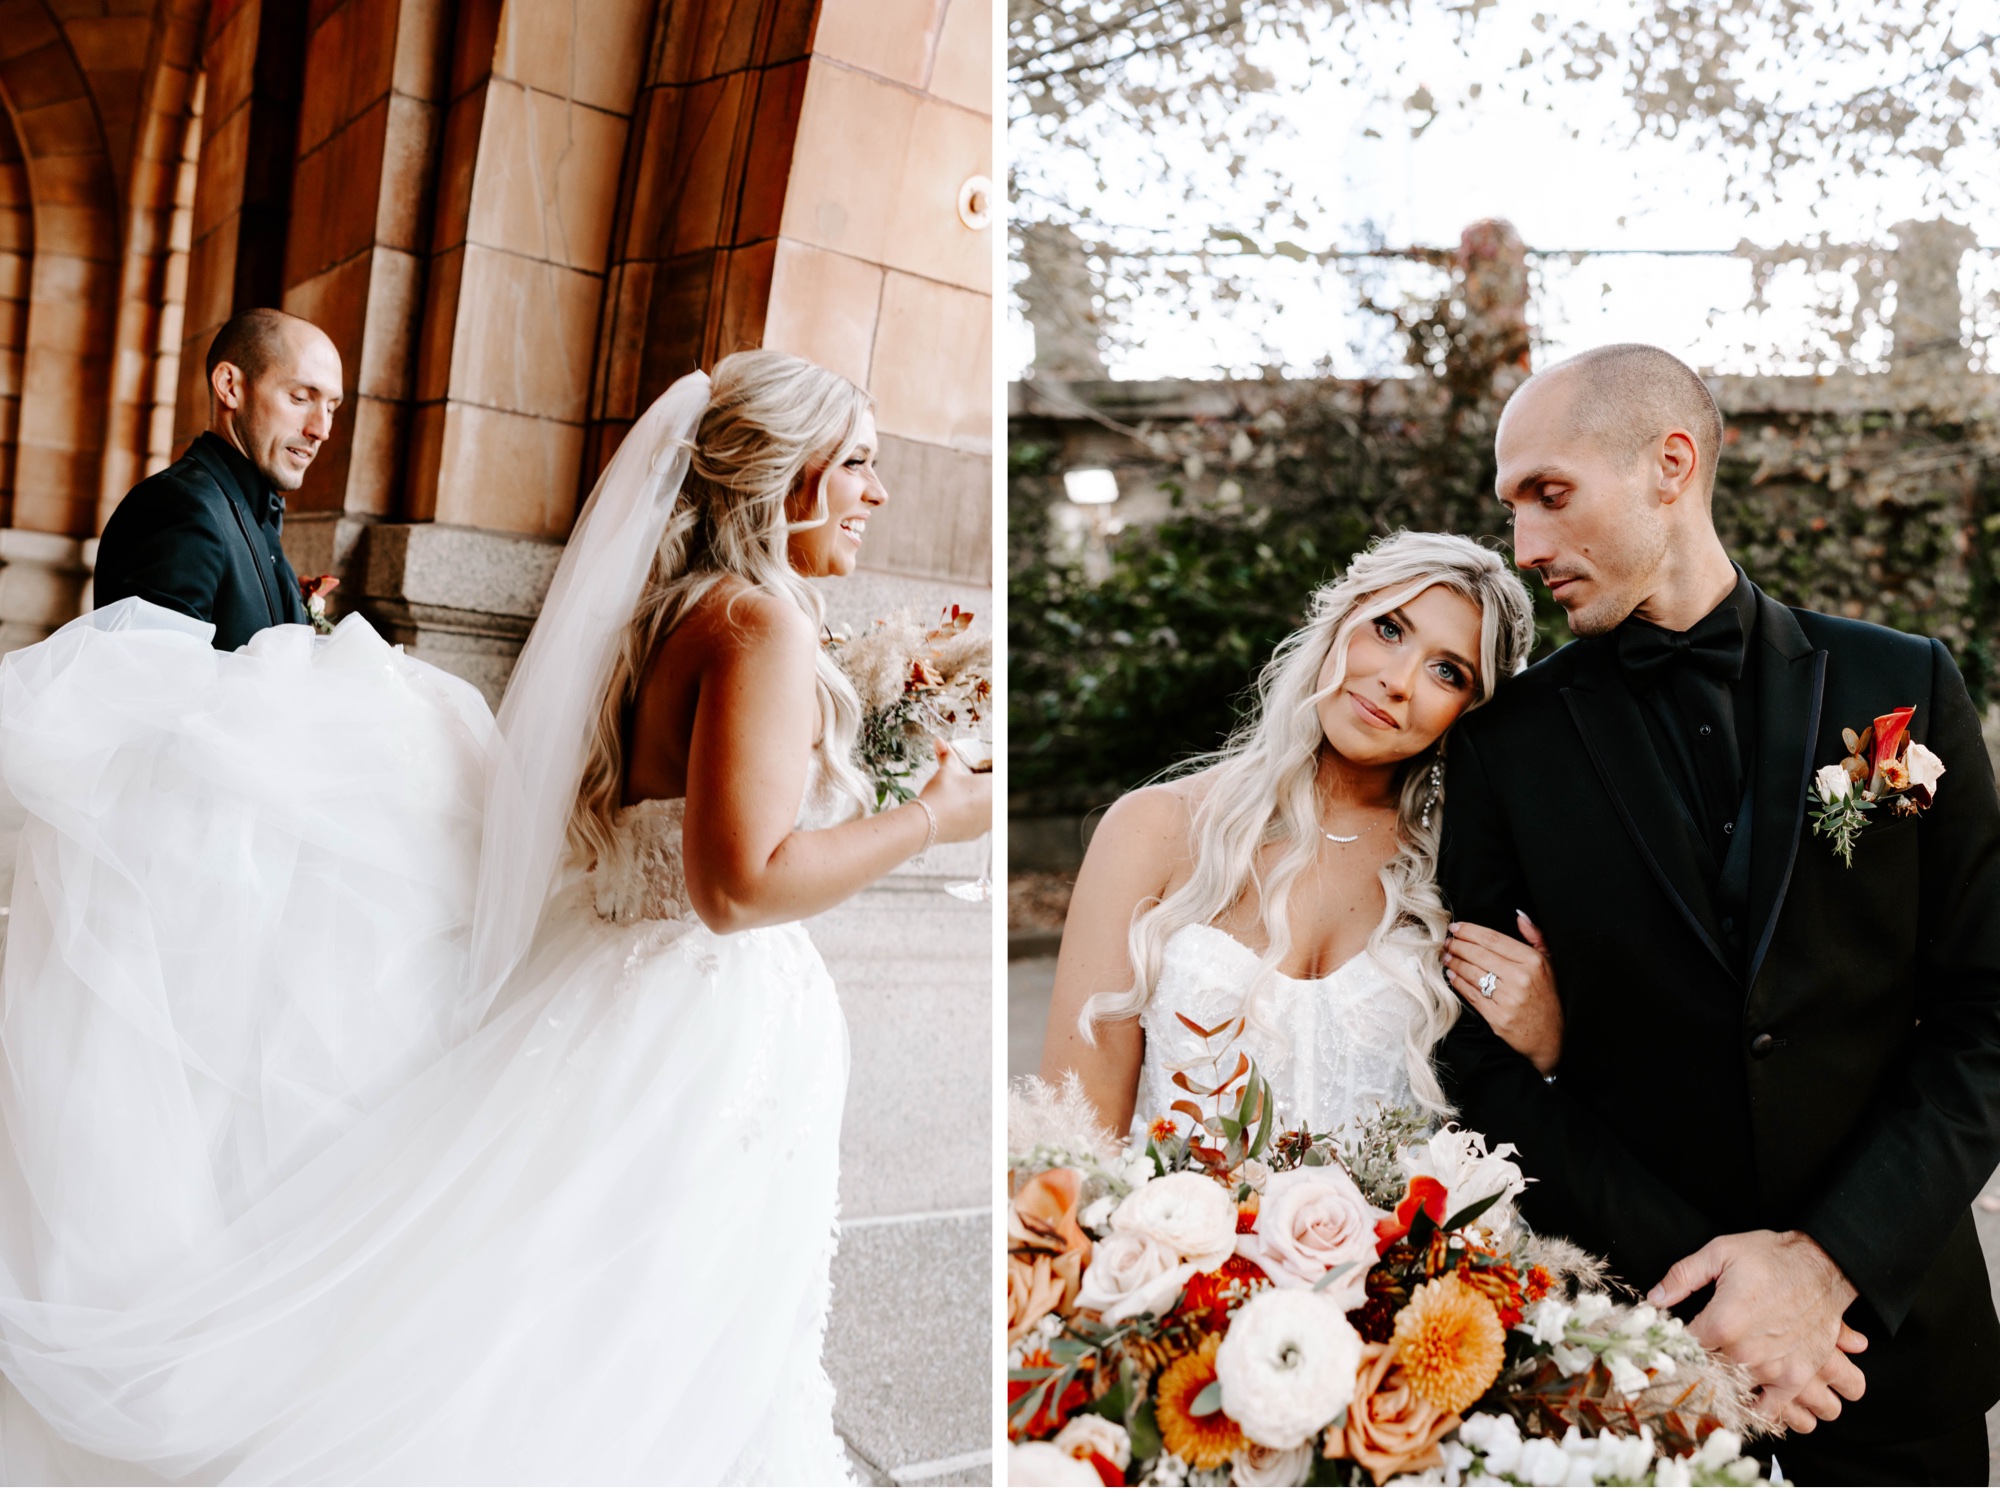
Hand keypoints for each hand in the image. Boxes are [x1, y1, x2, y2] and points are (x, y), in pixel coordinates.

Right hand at [916, 736, 991, 843]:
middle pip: (999, 793)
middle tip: (974, 782)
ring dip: (984, 803)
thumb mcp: (946, 771)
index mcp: (995, 786)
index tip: (986, 768)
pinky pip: (982, 822)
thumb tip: (939, 741)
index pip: (1001, 775)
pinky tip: (961, 812)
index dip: (993, 770)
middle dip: (990, 787)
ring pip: (992, 809)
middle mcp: (997, 806)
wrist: (927, 823)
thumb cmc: (940, 794)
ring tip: (968, 797)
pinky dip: (974, 816)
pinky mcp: (978, 834)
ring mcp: (988, 823)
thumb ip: (947, 756)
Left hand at [1443, 913, 1562, 1073]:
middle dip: (1457, 944)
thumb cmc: (1547, 997)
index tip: (1456, 927)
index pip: (1493, 939)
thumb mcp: (1549, 964)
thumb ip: (1535, 937)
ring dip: (1454, 962)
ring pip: (1471, 973)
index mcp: (1533, 961)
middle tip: (1447, 941)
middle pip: (1478, 954)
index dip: (1470, 931)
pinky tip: (1452, 975)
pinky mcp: (1497, 1017)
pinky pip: (1470, 994)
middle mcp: (1521, 978)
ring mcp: (1508, 999)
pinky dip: (1457, 982)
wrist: (1552, 1038)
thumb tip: (1519, 916)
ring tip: (1447, 956)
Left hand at [1649, 1230, 1864, 1432]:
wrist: (1823, 1266)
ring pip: (1734, 1390)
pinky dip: (1756, 1408)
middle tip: (1697, 1356)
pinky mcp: (1796, 1377)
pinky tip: (1746, 1396)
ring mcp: (1773, 1368)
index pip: (1684, 1347)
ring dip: (1725, 1384)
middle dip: (1699, 1365)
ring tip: (1719, 1373)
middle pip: (1707, 1372)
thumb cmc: (1772, 1257)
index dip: (1676, 1344)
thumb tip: (1654, 1299)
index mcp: (1722, 1322)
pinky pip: (1771, 1408)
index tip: (1673, 1341)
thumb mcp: (1719, 1253)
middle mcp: (1746, 1352)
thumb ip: (1682, 1277)